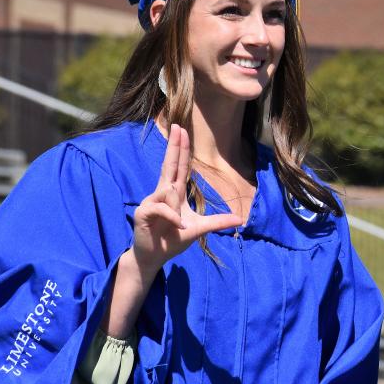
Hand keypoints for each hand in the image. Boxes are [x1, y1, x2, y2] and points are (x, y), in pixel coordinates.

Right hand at [130, 124, 242, 269]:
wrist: (153, 257)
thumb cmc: (173, 239)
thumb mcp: (199, 229)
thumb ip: (217, 222)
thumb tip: (239, 220)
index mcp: (175, 193)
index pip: (180, 167)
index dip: (181, 149)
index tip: (182, 130)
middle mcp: (162, 193)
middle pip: (170, 164)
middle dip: (174, 146)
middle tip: (178, 126)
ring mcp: (152, 201)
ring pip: (169, 190)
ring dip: (177, 208)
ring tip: (179, 224)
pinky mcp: (144, 212)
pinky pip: (162, 208)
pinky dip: (173, 217)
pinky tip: (178, 227)